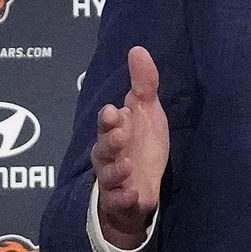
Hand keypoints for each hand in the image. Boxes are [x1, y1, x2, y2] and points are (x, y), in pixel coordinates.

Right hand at [92, 46, 169, 248]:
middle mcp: (109, 155)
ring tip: (127, 165)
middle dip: (110, 140)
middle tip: (119, 132)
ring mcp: (114, 180)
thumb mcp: (147, 112)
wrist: (144, 187)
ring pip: (108, 174)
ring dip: (116, 169)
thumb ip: (143, 83)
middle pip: (103, 148)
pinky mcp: (122, 201)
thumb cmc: (141, 145)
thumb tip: (138, 49)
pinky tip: (134, 193)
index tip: (115, 110)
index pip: (107, 123)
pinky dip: (125, 197)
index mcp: (114, 132)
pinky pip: (119, 201)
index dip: (109, 119)